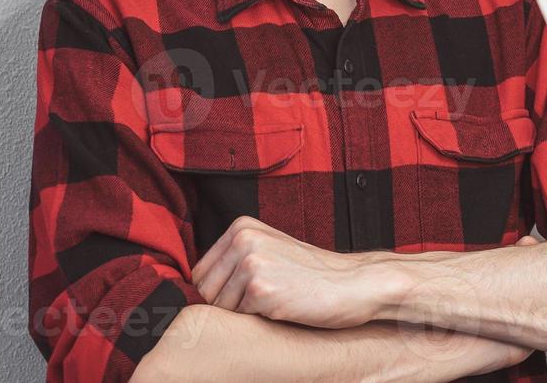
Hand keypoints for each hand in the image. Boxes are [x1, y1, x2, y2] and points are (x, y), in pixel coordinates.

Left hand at [191, 215, 389, 328]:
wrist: (351, 284)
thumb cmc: (310, 274)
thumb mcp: (268, 250)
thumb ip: (235, 258)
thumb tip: (195, 284)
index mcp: (241, 226)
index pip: (201, 271)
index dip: (218, 290)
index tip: (243, 294)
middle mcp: (243, 239)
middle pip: (206, 290)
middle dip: (227, 303)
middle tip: (261, 301)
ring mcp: (251, 262)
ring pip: (220, 307)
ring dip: (244, 313)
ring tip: (276, 300)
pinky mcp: (260, 289)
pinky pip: (238, 317)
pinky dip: (257, 320)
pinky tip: (283, 307)